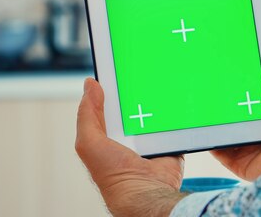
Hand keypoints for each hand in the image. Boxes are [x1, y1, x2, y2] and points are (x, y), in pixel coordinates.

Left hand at [76, 78, 184, 216]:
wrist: (146, 192)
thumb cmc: (113, 174)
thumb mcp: (89, 142)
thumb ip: (87, 114)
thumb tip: (91, 85)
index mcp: (108, 134)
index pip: (108, 104)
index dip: (111, 87)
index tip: (117, 69)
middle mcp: (129, 136)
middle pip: (133, 104)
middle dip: (136, 90)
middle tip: (140, 74)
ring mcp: (150, 138)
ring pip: (154, 110)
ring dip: (156, 101)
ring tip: (157, 85)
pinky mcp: (168, 142)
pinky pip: (172, 122)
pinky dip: (173, 114)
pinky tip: (173, 102)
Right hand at [211, 34, 260, 180]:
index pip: (258, 105)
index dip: (242, 93)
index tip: (227, 77)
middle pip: (241, 122)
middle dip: (225, 109)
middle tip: (209, 91)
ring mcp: (258, 154)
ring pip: (230, 139)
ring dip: (215, 126)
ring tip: (202, 107)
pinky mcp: (249, 168)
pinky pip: (225, 157)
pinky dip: (213, 145)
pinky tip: (205, 128)